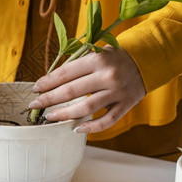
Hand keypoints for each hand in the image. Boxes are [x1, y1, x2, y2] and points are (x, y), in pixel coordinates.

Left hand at [29, 46, 145, 132]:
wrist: (146, 60)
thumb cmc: (114, 58)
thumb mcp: (97, 52)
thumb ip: (77, 65)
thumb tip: (49, 82)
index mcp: (97, 59)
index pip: (65, 73)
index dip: (47, 82)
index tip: (35, 89)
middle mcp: (107, 76)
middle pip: (71, 91)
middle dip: (49, 99)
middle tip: (35, 105)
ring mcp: (117, 92)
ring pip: (86, 108)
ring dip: (64, 114)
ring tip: (50, 117)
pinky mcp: (126, 105)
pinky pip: (106, 121)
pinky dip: (90, 127)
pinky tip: (75, 128)